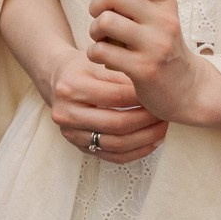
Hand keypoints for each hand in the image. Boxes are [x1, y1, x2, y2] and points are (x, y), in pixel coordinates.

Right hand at [44, 50, 166, 163]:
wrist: (56, 80)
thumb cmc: (80, 69)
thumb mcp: (97, 63)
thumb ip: (122, 77)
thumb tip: (153, 90)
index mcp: (70, 88)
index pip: (114, 97)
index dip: (140, 98)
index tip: (159, 95)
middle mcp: (66, 113)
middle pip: (116, 124)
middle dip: (146, 121)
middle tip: (164, 114)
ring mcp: (70, 133)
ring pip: (116, 144)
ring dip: (145, 139)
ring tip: (162, 129)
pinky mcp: (79, 147)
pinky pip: (112, 156)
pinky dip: (135, 152)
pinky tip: (151, 143)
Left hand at [86, 0, 220, 129]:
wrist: (187, 89)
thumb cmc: (161, 46)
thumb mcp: (157, 15)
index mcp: (165, 2)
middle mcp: (163, 20)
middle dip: (96, 3)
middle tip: (100, 17)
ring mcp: (155, 45)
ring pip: (105, 21)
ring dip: (94, 31)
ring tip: (102, 40)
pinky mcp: (144, 69)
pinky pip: (101, 51)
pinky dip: (95, 53)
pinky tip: (106, 58)